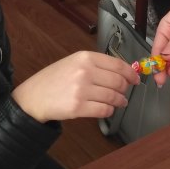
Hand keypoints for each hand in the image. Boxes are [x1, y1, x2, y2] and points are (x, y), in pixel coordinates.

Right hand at [11, 51, 138, 122]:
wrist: (34, 96)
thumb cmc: (54, 79)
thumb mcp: (73, 62)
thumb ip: (95, 64)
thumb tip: (121, 71)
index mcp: (85, 57)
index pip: (117, 64)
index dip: (130, 73)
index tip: (135, 78)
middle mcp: (84, 71)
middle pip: (118, 81)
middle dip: (125, 89)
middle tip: (125, 92)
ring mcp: (81, 90)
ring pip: (113, 96)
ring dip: (120, 101)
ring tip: (119, 102)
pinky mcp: (78, 107)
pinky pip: (103, 110)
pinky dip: (109, 111)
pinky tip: (107, 109)